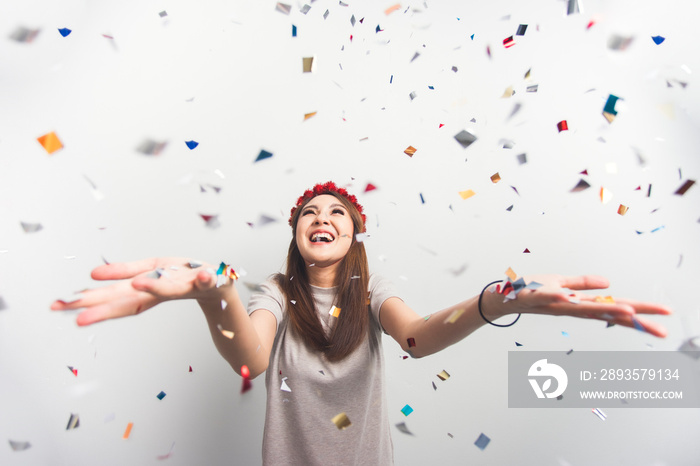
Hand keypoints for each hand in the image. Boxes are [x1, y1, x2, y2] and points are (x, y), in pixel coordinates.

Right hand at [50, 258, 226, 325]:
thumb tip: (93, 275)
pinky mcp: (214, 280)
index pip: (117, 298)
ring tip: (138, 284)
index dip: (91, 304)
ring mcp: (190, 286)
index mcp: (149, 289)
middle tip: (80, 317)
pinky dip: (208, 278)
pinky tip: (205, 274)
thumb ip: (125, 272)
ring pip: (172, 288)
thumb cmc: (181, 275)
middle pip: (134, 300)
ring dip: (156, 287)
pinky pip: (212, 278)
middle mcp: (165, 291)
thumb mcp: (151, 270)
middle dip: (108, 307)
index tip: (61, 308)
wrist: (221, 285)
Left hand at [490, 275, 671, 336]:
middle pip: (605, 313)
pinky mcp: (531, 297)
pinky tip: (563, 296)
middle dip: (634, 319)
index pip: (614, 308)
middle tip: (662, 329)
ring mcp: (551, 304)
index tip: (666, 316)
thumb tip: (609, 284)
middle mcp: (568, 307)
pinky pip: (542, 296)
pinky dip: (552, 296)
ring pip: (579, 309)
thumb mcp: (559, 284)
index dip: (640, 313)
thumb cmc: (529, 291)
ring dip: (603, 310)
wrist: (500, 299)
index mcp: (577, 304)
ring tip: (627, 312)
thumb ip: (582, 283)